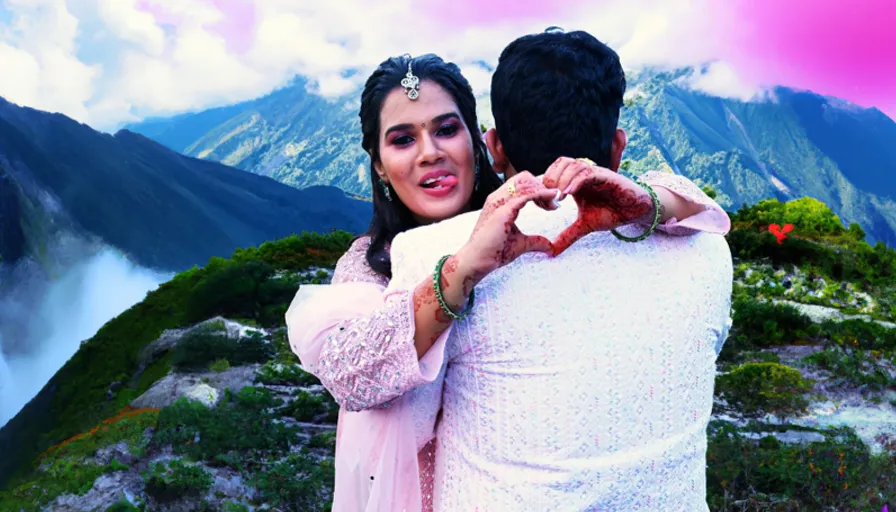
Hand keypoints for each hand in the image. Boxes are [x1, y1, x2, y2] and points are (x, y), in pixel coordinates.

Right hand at [455, 172, 559, 288]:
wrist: (478, 260)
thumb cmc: (493, 252)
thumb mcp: (521, 243)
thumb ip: (535, 241)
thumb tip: (550, 246)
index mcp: (500, 201)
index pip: (521, 183)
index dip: (538, 189)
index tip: (550, 203)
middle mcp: (498, 197)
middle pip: (524, 177)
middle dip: (542, 186)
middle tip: (554, 203)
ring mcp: (499, 201)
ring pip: (526, 181)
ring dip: (544, 190)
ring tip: (554, 203)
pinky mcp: (504, 209)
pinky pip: (527, 193)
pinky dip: (542, 194)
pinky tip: (551, 199)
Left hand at [543, 157, 654, 255]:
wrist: (634, 212)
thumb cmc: (611, 213)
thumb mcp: (584, 226)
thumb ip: (567, 236)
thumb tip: (551, 252)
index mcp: (575, 181)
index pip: (554, 172)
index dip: (544, 184)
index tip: (541, 202)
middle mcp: (583, 174)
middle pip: (561, 163)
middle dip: (551, 179)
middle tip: (549, 198)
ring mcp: (594, 172)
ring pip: (573, 165)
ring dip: (562, 179)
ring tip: (559, 197)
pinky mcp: (606, 175)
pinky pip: (587, 173)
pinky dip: (576, 181)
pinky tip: (569, 194)